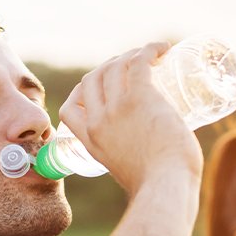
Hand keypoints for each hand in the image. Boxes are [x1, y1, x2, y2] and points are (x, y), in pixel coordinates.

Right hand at [58, 43, 202, 194]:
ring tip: (151, 56)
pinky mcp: (140, 97)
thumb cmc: (159, 188)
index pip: (69, 109)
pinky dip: (150, 49)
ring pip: (114, 66)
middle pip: (92, 80)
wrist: (167, 188)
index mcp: (91, 142)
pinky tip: (163, 48)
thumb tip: (152, 162)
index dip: (81, 94)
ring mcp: (117, 108)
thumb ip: (132, 164)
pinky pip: (139, 61)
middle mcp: (98, 122)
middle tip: (133, 68)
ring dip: (131, 54)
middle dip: (108, 67)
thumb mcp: (130, 175)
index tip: (100, 89)